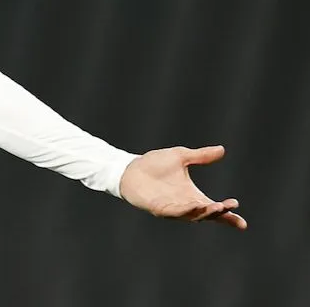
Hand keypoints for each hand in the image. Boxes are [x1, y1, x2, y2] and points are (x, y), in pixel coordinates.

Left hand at [119, 145, 246, 229]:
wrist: (130, 167)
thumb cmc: (154, 164)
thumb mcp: (181, 156)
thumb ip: (201, 156)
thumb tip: (222, 149)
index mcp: (193, 195)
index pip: (214, 208)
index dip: (228, 216)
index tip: (242, 223)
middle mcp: (186, 205)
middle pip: (207, 214)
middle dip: (219, 214)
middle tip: (229, 207)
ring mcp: (173, 208)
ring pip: (193, 215)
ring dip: (205, 212)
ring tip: (217, 207)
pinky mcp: (159, 208)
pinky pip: (174, 212)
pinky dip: (185, 211)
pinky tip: (194, 206)